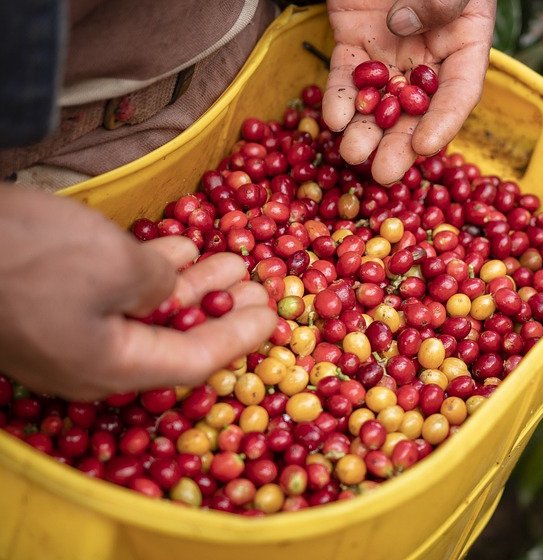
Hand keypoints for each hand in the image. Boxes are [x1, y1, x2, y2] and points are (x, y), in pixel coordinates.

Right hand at [0, 188, 275, 400]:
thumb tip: (167, 287)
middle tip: (259, 282)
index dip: (240, 338)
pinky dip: (148, 271)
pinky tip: (175, 245)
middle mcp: (89, 360)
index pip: (193, 362)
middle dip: (221, 307)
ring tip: (230, 256)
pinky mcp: (44, 303)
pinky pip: (111, 294)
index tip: (274, 314)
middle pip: (172, 339)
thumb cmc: (28, 256)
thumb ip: (159, 285)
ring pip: (144, 312)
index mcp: (110, 367)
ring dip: (190, 283)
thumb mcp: (116, 266)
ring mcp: (63, 332)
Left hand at [323, 0, 495, 184]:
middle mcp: (429, 51)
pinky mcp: (353, 38)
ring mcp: (390, 47)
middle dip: (399, 143)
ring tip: (351, 155)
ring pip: (380, 99)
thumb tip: (407, 28)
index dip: (445, 122)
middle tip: (384, 174)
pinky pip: (347, 75)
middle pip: (417, 108)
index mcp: (464, 37)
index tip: (427, 148)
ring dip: (366, 130)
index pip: (460, 90)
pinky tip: (332, 118)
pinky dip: (339, 98)